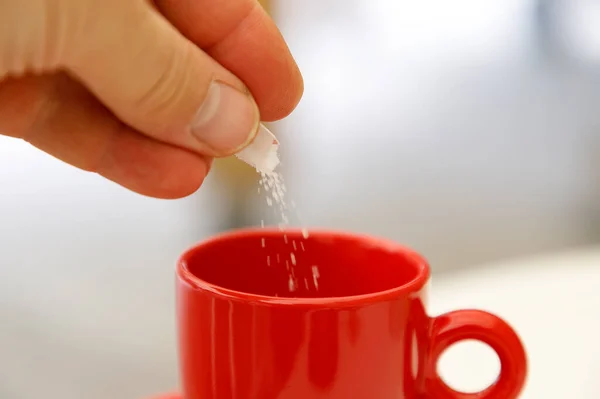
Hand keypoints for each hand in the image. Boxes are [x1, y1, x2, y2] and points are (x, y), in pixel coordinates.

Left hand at [0, 0, 302, 197]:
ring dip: (168, 139)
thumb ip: (160, 67)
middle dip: (212, 100)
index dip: (253, 48)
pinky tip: (160, 174)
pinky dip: (112, 152)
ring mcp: (27, 31)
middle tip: (249, 142)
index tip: (283, 97)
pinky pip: (63, 119)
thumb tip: (227, 116)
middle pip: (164, 46)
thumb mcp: (84, 7)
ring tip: (204, 169)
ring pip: (115, 91)